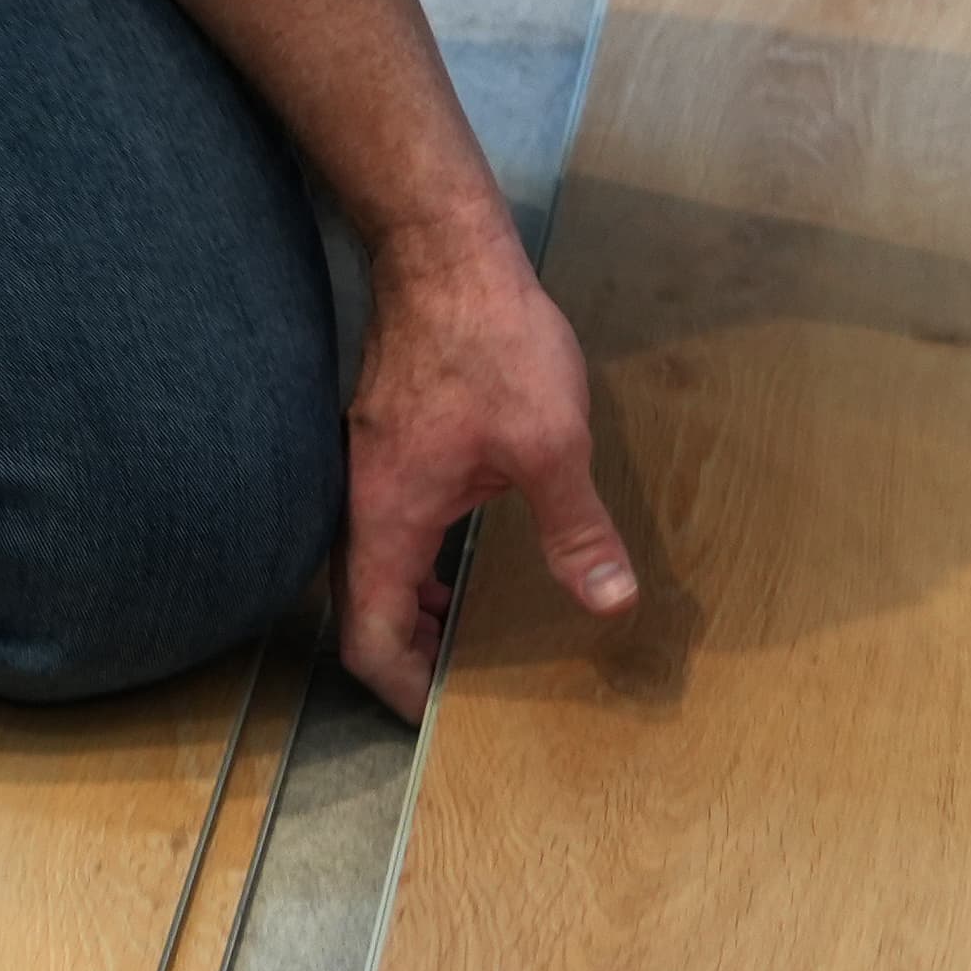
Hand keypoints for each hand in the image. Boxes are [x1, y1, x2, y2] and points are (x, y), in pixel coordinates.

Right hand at [338, 207, 637, 719]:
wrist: (444, 253)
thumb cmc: (490, 343)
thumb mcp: (551, 445)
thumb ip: (576, 532)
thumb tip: (609, 603)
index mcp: (388, 520)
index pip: (368, 639)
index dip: (401, 690)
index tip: (444, 717)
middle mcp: (361, 505)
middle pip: (363, 613)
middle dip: (411, 658)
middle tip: (467, 689)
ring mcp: (367, 474)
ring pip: (374, 571)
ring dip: (414, 611)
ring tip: (469, 639)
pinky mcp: (385, 447)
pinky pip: (389, 532)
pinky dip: (418, 566)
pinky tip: (463, 565)